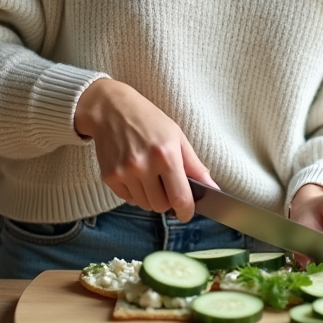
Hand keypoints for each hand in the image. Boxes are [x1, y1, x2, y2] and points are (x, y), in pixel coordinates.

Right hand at [74, 78, 215, 221]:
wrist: (111, 109)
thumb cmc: (149, 121)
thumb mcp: (177, 137)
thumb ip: (195, 166)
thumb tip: (213, 189)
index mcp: (165, 155)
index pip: (180, 198)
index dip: (186, 211)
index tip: (186, 213)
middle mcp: (143, 165)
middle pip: (161, 206)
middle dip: (167, 200)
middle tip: (165, 183)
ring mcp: (123, 172)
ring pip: (144, 205)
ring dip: (150, 197)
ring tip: (149, 176)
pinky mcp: (109, 176)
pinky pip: (128, 199)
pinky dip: (134, 193)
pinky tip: (134, 175)